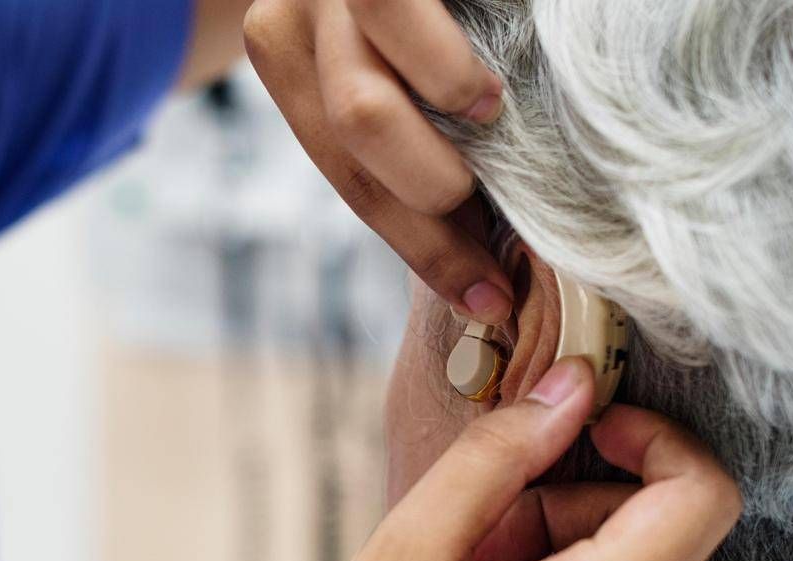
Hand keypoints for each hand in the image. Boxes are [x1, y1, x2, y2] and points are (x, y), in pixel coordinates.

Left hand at [243, 0, 513, 323]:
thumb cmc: (447, 12)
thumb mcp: (410, 81)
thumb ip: (422, 146)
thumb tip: (481, 260)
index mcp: (296, 62)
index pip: (351, 180)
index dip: (424, 253)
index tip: (487, 300)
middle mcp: (291, 20)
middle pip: (353, 157)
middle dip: (432, 225)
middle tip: (501, 254)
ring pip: (361, 114)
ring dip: (436, 160)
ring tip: (491, 144)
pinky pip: (394, 23)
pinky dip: (448, 77)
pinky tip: (485, 94)